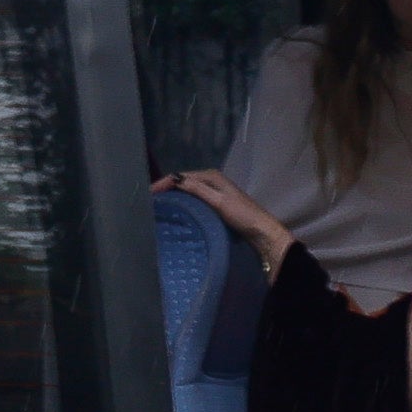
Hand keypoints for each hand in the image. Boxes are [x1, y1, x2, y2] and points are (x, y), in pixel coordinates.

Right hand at [154, 168, 292, 280]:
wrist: (264, 235)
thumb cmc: (244, 216)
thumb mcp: (219, 201)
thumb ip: (198, 189)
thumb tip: (174, 179)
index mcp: (211, 176)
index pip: (180, 176)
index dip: (163, 183)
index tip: (148, 194)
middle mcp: (211, 182)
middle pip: (182, 183)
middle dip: (166, 190)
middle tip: (149, 202)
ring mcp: (213, 195)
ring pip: (187, 193)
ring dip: (174, 199)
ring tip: (158, 209)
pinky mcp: (215, 207)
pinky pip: (194, 203)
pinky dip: (183, 206)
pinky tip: (176, 215)